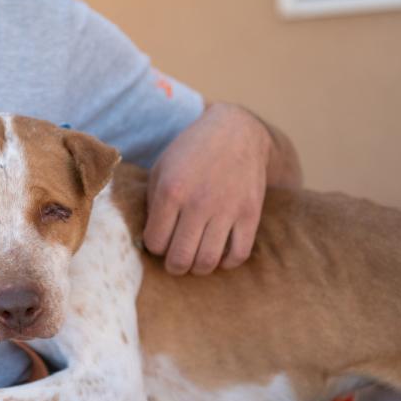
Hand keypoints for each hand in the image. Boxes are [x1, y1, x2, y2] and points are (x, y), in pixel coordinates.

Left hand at [143, 103, 270, 275]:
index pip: (155, 242)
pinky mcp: (250, 213)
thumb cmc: (191, 152)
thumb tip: (150, 241)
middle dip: (174, 266)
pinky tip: (219, 254)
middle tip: (174, 260)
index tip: (159, 238)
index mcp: (171, 191)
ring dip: (198, 268)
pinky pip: (238, 254)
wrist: (236, 132)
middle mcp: (198, 203)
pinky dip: (226, 263)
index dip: (154, 246)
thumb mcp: (161, 169)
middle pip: (180, 258)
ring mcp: (227, 209)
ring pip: (208, 262)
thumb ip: (153, 205)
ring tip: (194, 259)